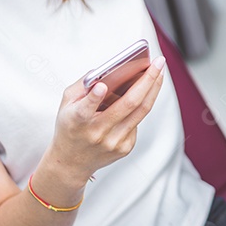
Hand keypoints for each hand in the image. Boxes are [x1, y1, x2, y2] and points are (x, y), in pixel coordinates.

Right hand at [46, 56, 167, 184]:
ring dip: (153, 88)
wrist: (71, 163)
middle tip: (158, 62)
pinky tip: (146, 91)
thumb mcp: (65, 105)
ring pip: (140, 112)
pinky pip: (137, 121)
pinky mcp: (125, 148)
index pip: (85, 111)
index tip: (101, 86)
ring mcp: (113, 142)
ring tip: (160, 71)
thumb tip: (105, 70)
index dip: (94, 98)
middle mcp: (97, 133)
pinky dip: (142, 104)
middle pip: (128, 105)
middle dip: (146, 80)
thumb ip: (82, 86)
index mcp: (77, 121)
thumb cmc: (69, 126)